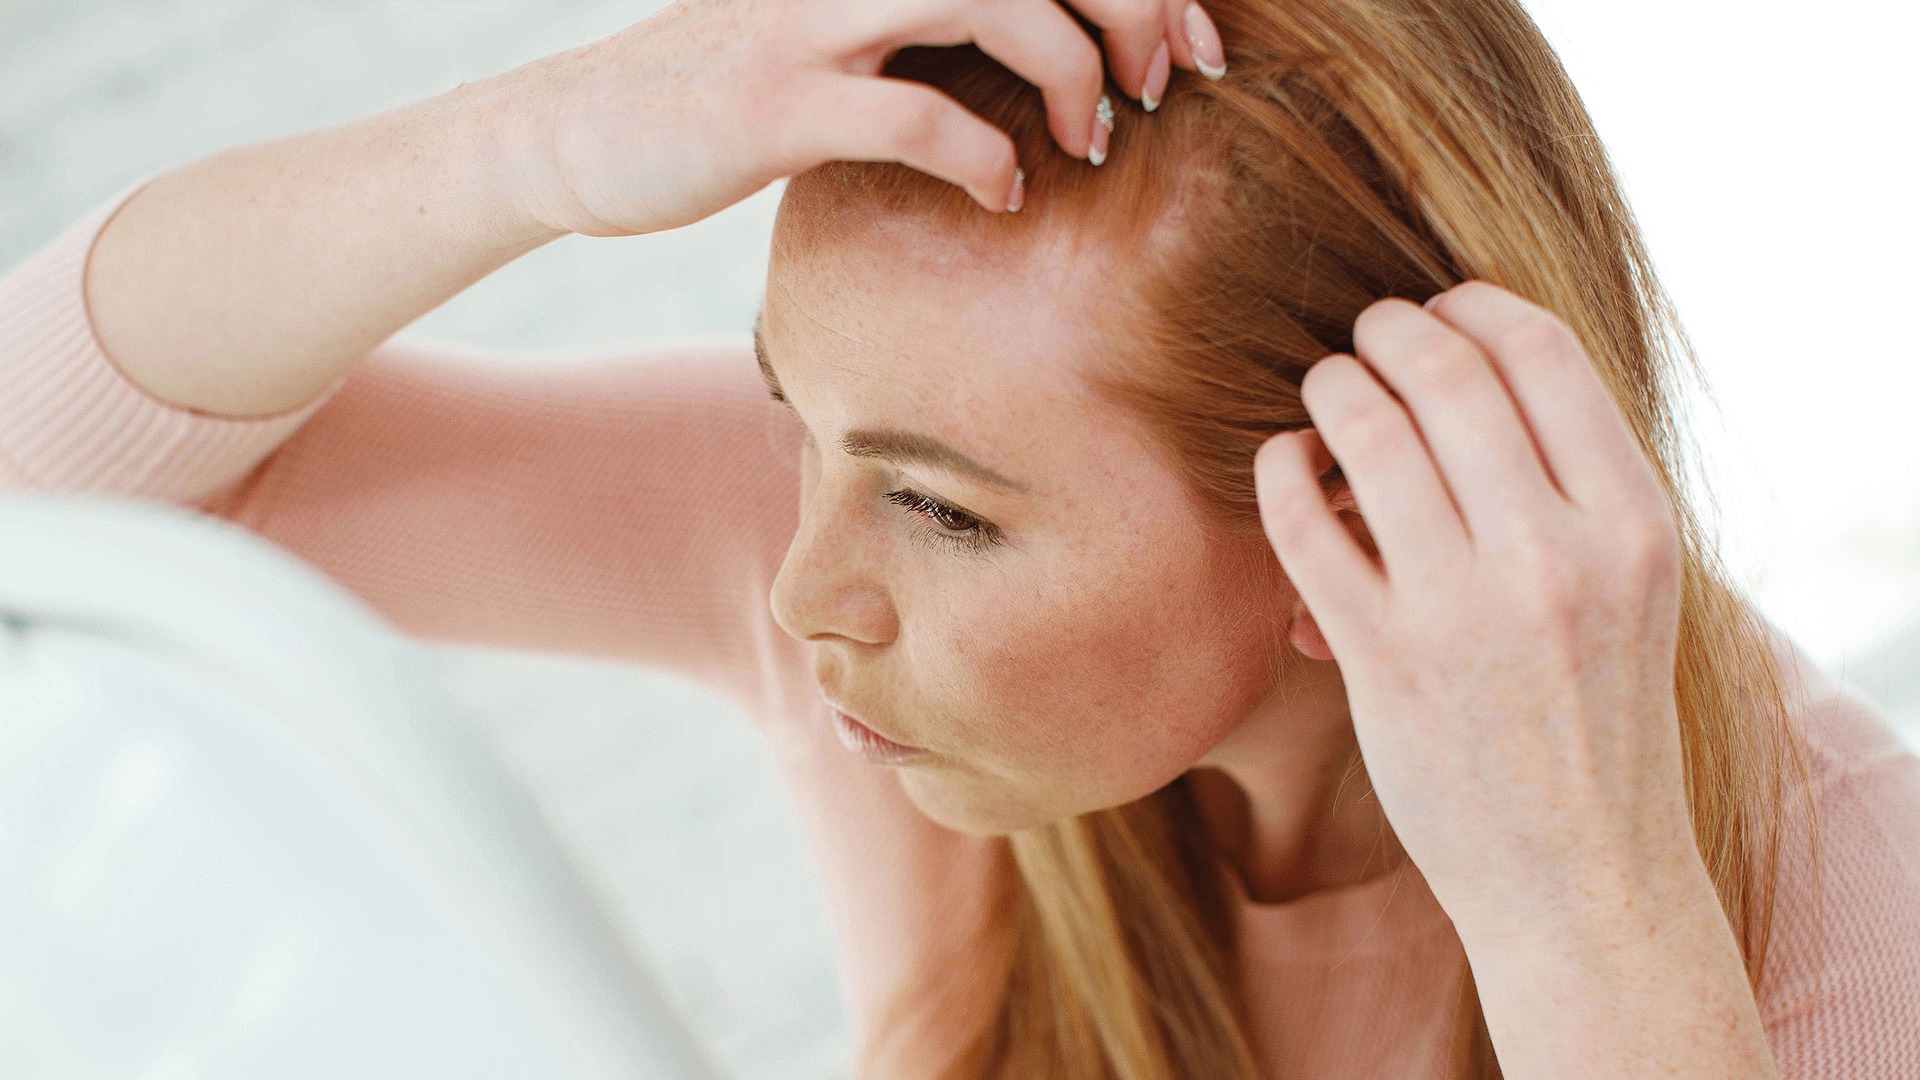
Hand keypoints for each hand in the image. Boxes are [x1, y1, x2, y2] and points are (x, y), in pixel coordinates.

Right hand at [484, 0, 1224, 236]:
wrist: (572, 134)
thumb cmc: (718, 98)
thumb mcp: (832, 40)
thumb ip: (924, 31)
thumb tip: (1047, 58)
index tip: (1191, 40)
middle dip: (1133, 4)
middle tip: (1171, 81)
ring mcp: (808, 21)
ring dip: (1070, 69)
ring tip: (1095, 139)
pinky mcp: (774, 102)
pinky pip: (915, 115)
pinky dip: (984, 158)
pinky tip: (1005, 196)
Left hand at [1252, 282, 1702, 937]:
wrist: (1581, 874)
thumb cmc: (1598, 715)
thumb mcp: (1630, 587)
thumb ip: (1572, 484)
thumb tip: (1463, 370)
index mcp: (1634, 523)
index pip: (1543, 352)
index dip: (1473, 306)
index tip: (1439, 310)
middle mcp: (1556, 555)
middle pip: (1448, 373)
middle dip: (1390, 331)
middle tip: (1365, 338)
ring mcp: (1465, 608)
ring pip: (1367, 433)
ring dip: (1331, 390)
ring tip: (1326, 394)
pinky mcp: (1384, 658)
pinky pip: (1304, 523)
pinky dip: (1282, 471)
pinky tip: (1286, 465)